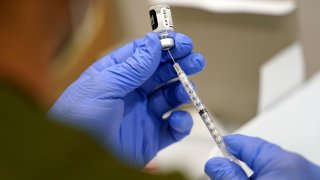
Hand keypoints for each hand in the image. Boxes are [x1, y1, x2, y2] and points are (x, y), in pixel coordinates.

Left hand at [49, 33, 204, 165]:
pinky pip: (173, 128)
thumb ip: (131, 67)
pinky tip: (178, 120)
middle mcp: (132, 93)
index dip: (163, 46)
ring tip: (188, 88)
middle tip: (195, 61)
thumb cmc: (77, 121)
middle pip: (161, 74)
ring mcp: (143, 115)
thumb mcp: (102, 87)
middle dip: (179, 65)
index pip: (144, 55)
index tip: (181, 42)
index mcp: (116, 76)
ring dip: (183, 90)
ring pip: (170, 97)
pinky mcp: (151, 137)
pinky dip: (181, 123)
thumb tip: (153, 44)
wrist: (79, 160)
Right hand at [205, 134, 319, 179]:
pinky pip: (284, 174)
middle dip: (240, 163)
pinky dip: (271, 177)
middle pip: (259, 156)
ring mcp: (307, 175)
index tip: (215, 145)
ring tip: (243, 179)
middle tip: (225, 173)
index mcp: (282, 162)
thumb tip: (214, 163)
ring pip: (272, 168)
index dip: (227, 143)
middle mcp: (299, 165)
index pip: (246, 142)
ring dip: (255, 174)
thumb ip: (229, 177)